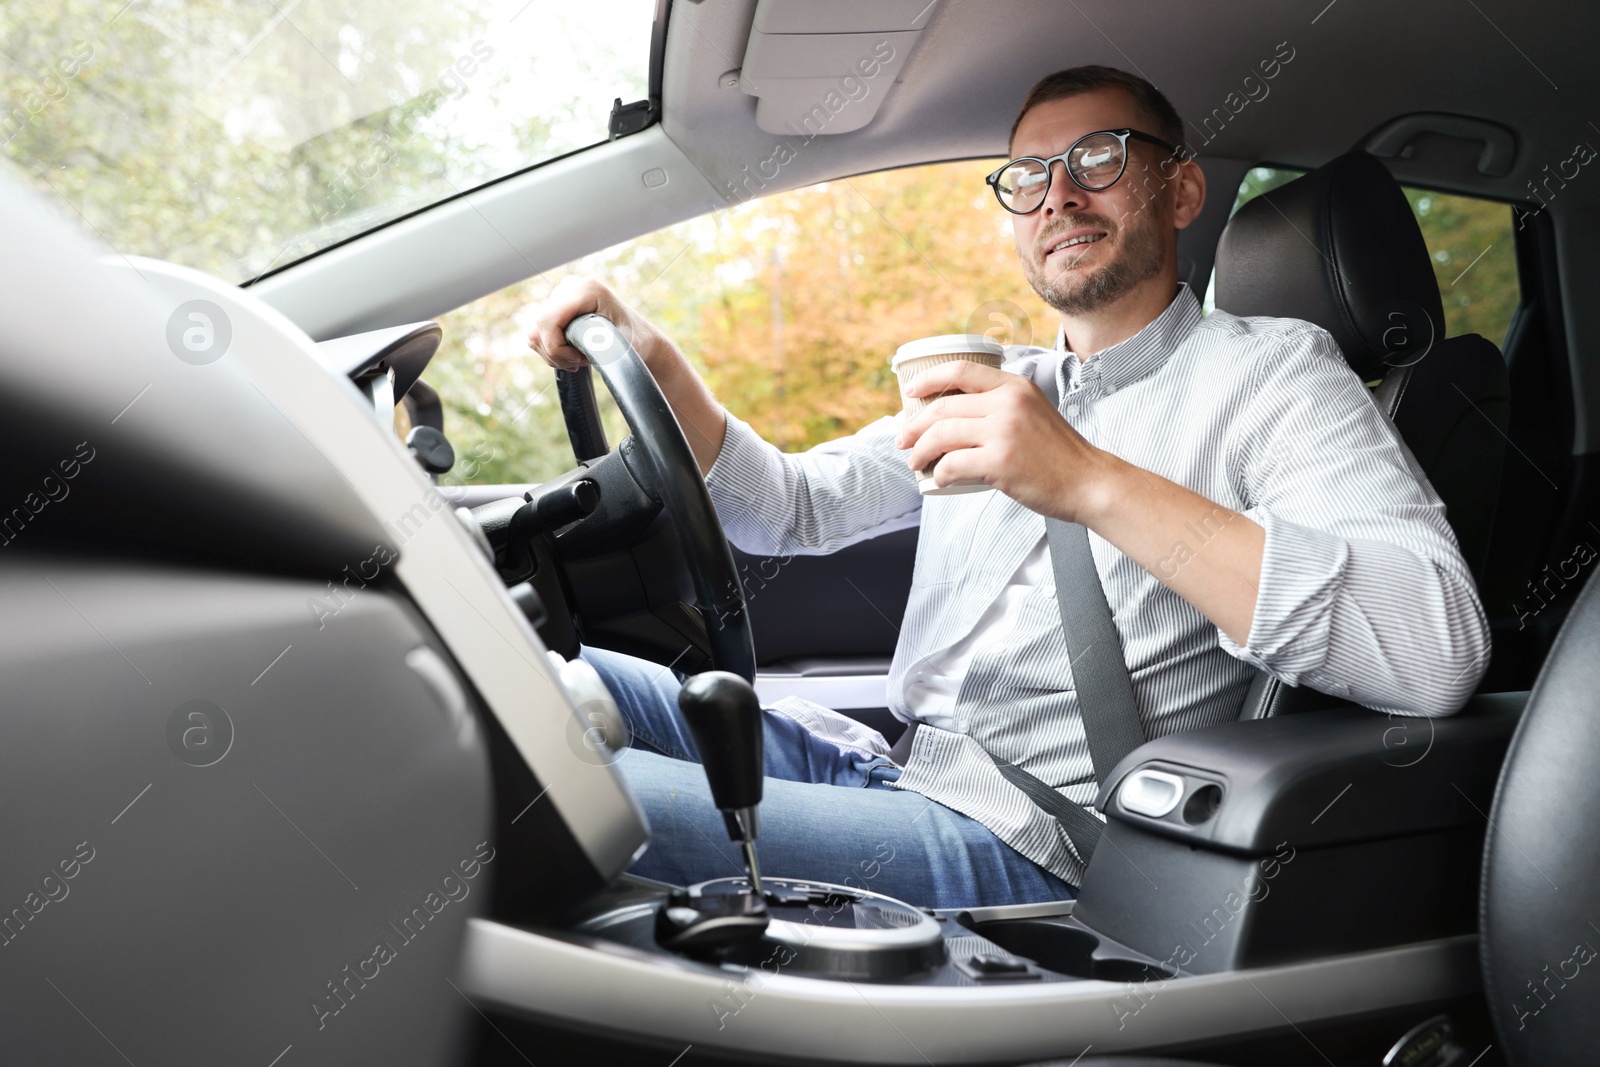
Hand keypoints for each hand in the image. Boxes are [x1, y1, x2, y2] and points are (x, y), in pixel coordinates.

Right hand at [527, 276, 669, 371]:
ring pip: (535, 332)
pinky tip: (570, 354)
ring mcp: (561, 295)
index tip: (578, 360)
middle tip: (579, 362)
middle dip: (555, 354)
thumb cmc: (635, 342)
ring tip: (577, 359)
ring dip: (553, 354)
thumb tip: (579, 350)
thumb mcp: (621, 346)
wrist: (639, 337)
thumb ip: (598, 347)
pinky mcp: (556, 306)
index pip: (548, 321)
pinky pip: (537, 333)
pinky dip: (550, 350)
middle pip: (538, 328)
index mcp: (587, 290)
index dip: (556, 348)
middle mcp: (570, 286)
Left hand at [894, 360, 1116, 522]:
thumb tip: (955, 416)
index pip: (960, 370)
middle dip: (914, 426)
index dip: (928, 380)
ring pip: (941, 435)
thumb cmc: (1058, 453)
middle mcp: (1007, 403)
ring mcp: (1003, 432)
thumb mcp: (1033, 411)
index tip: (910, 393)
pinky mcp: (1000, 461)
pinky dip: (939, 473)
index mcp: (1014, 386)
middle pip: (943, 408)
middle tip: (903, 441)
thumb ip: (1001, 406)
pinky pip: (952, 464)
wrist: (1087, 481)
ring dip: (920, 451)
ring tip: (915, 462)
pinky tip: (939, 479)